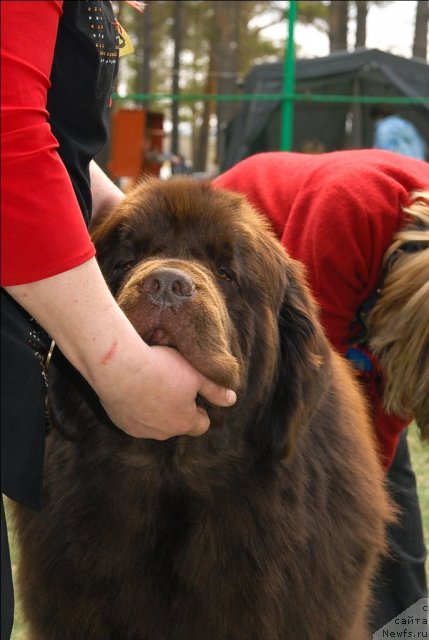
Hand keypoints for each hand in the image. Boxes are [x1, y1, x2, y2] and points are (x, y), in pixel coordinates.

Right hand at [98, 344, 236, 438]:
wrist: (120, 368)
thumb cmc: (161, 369)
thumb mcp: (195, 374)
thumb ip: (215, 389)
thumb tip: (232, 400)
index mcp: (184, 422)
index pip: (201, 425)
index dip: (200, 408)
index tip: (194, 392)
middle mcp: (163, 432)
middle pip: (177, 425)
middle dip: (178, 409)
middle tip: (173, 384)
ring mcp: (140, 430)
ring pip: (155, 423)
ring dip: (156, 409)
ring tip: (153, 384)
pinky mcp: (121, 423)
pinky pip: (135, 419)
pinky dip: (137, 407)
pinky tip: (134, 388)